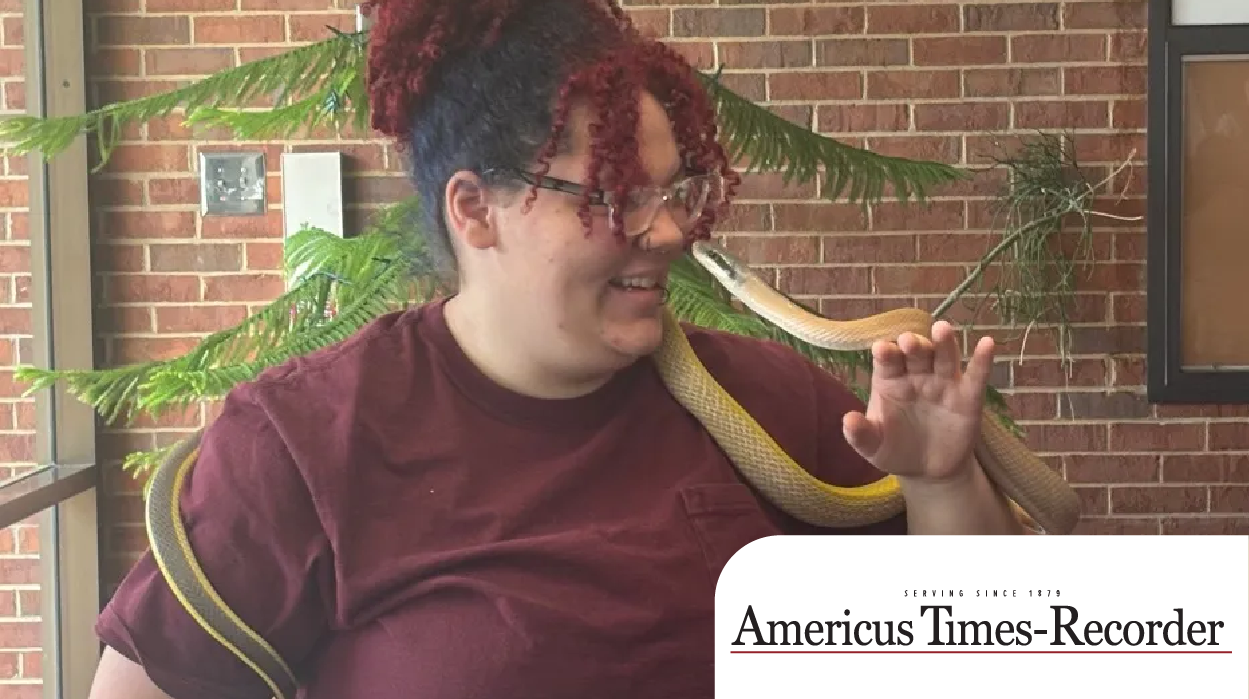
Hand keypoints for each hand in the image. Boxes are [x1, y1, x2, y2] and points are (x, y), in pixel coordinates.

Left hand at [842, 320, 995, 484]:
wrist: (928, 471)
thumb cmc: (895, 450)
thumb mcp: (874, 446)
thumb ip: (860, 434)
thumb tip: (847, 420)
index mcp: (890, 379)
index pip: (887, 360)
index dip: (885, 353)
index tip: (882, 349)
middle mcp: (916, 375)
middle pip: (916, 352)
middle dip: (913, 344)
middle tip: (909, 341)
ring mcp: (943, 383)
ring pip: (944, 357)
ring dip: (944, 343)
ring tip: (942, 329)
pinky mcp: (968, 398)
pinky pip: (976, 377)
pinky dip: (982, 360)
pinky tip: (987, 344)